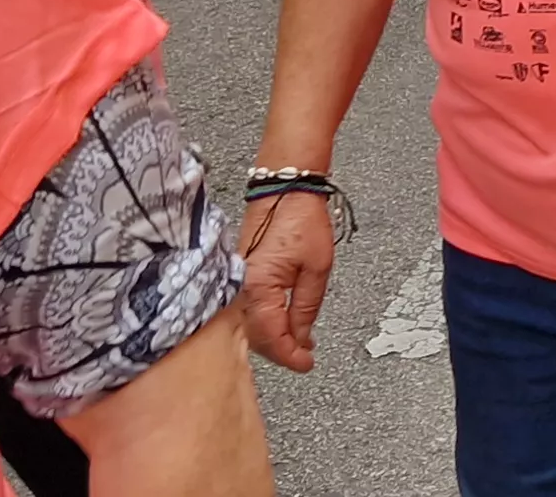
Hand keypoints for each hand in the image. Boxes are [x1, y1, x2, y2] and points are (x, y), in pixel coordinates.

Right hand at [237, 189, 338, 371]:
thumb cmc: (301, 219)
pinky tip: (283, 323)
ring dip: (274, 338)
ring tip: (300, 342)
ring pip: (251, 327)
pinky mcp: (239, 277)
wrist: (285, 191)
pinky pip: (249, 310)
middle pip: (257, 337)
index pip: (272, 337)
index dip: (291, 357)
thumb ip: (307, 308)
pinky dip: (266, 322)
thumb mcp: (317, 269)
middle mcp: (241, 289)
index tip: (307, 364)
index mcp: (258, 288)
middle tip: (305, 357)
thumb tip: (302, 338)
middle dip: (282, 351)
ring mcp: (237, 284)